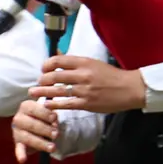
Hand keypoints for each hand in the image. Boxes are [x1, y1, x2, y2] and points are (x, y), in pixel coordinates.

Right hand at [12, 99, 58, 162]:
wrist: (35, 124)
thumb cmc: (43, 116)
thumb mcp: (47, 112)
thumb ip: (50, 116)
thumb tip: (54, 122)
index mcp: (25, 106)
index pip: (34, 109)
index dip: (45, 114)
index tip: (55, 118)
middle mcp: (18, 118)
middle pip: (31, 124)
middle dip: (45, 130)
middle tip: (56, 134)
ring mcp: (17, 131)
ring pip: (28, 138)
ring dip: (40, 143)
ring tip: (52, 148)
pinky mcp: (18, 143)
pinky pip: (19, 149)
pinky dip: (20, 155)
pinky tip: (22, 160)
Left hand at [30, 55, 146, 114]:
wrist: (129, 89)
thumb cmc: (111, 75)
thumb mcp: (94, 63)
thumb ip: (76, 63)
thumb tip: (58, 60)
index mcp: (84, 62)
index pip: (59, 60)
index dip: (46, 64)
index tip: (43, 69)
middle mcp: (82, 75)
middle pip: (54, 76)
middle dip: (42, 79)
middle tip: (37, 83)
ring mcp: (84, 90)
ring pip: (57, 90)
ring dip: (43, 92)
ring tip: (33, 93)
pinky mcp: (86, 104)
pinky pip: (66, 104)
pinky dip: (54, 104)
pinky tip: (46, 104)